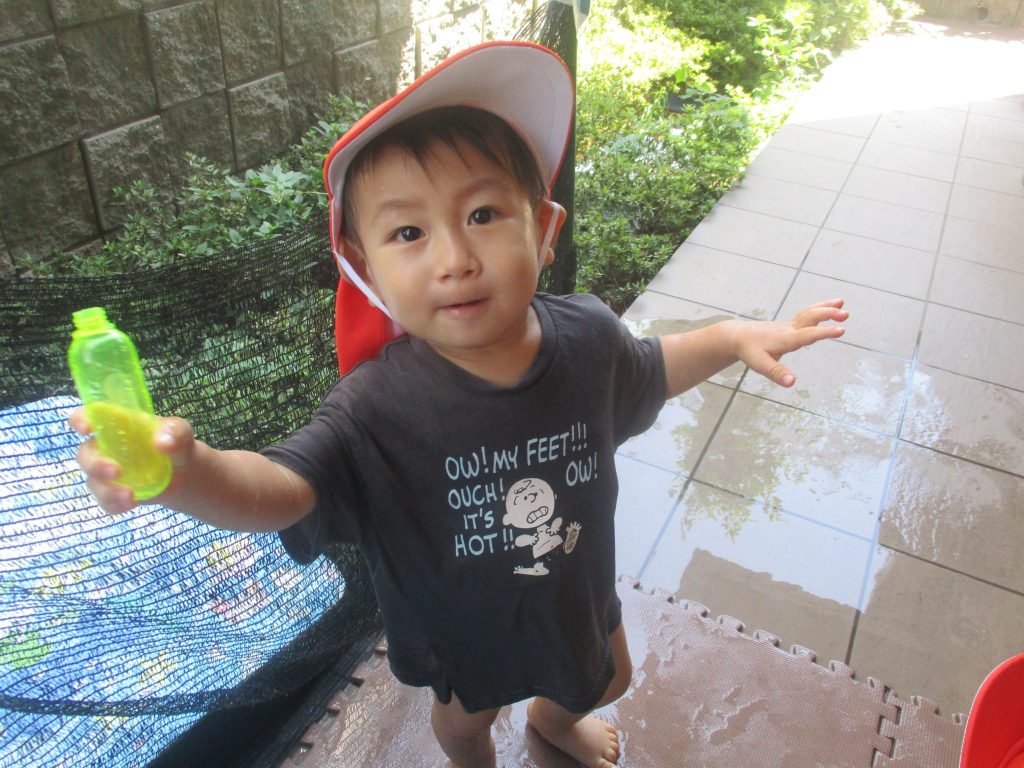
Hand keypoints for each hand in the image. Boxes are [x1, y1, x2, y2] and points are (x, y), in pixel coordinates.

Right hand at [69, 408, 195, 513]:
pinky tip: (131, 504)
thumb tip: (162, 442)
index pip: (91, 415)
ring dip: (107, 490)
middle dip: (95, 464)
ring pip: (92, 481)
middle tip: (116, 472)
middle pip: (85, 453)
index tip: (86, 428)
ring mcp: (106, 470)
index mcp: (118, 423)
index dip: (82, 419)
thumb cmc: (175, 443)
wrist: (184, 473)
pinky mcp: (113, 491)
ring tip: (130, 495)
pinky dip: (114, 504)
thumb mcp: (181, 433)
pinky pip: (104, 501)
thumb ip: (174, 432)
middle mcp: (106, 446)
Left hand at [733, 299, 846, 386]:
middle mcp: (789, 329)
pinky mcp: (788, 326)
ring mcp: (789, 326)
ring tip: (841, 302)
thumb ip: (777, 373)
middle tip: (845, 314)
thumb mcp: (760, 365)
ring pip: (809, 313)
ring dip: (825, 307)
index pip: (807, 335)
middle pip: (810, 317)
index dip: (824, 333)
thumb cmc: (749, 351)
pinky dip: (819, 311)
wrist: (737, 336)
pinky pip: (807, 315)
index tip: (841, 330)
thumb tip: (792, 382)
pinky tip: (828, 310)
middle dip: (827, 314)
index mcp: (785, 339)